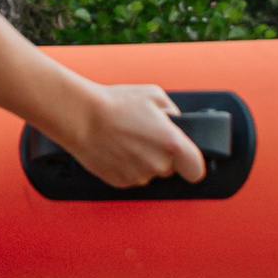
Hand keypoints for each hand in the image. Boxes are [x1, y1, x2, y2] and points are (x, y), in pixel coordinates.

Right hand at [44, 76, 202, 191]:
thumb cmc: (115, 104)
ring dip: (143, 160)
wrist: (81, 117)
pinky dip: (126, 165)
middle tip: (145, 136)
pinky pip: (131, 176)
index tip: (187, 158)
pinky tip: (117, 148)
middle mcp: (158, 164)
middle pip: (170, 169)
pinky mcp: (120, 182)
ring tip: (127, 139)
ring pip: (149, 172)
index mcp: (172, 143)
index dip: (192, 163)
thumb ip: (173, 114)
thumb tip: (176, 123)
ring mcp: (138, 176)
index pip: (196, 169)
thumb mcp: (154, 95)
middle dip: (162, 154)